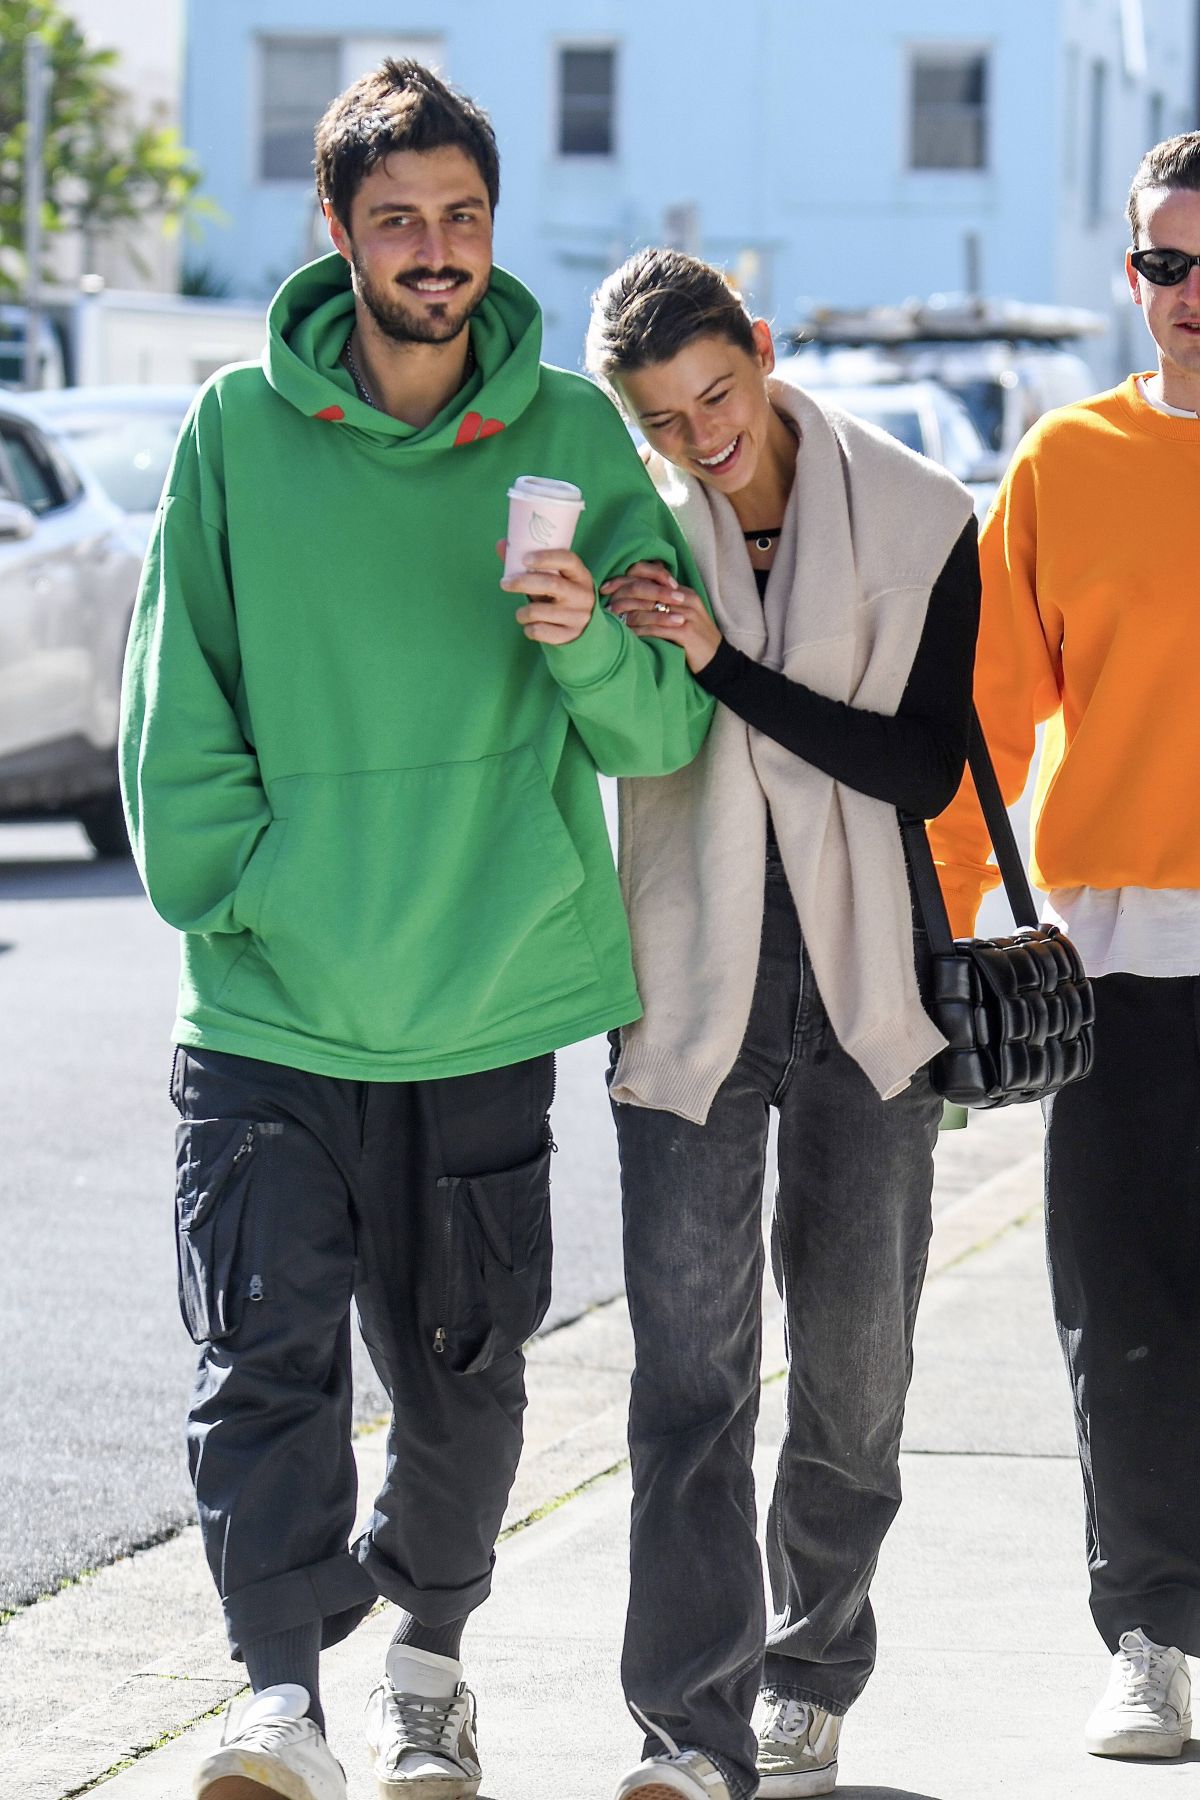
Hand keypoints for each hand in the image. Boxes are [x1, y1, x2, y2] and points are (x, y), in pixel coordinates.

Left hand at [498, 544, 596, 645]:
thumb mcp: (553, 579)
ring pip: (538, 612)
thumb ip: (528, 565)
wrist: (583, 629)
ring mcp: (578, 617)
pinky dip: (528, 629)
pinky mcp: (569, 635)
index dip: (546, 557)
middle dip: (522, 582)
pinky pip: (539, 631)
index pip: (568, 560)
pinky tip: (532, 626)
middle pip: (551, 584)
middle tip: (504, 583)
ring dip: (522, 612)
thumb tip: (501, 545)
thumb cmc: (561, 597)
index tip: (524, 559)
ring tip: (522, 613)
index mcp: (581, 575)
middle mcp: (583, 595)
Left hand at [601, 562, 721, 673]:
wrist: (718, 661)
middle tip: (604, 606)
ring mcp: (686, 615)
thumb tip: (632, 601)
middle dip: (620, 598)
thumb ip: (663, 605)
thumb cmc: (694, 640)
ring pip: (647, 610)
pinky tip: (625, 637)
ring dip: (626, 617)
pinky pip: (655, 629)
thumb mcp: (682, 617)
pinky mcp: (685, 632)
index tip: (606, 588)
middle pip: (645, 591)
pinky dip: (638, 632)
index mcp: (683, 592)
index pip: (650, 575)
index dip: (625, 579)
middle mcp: (684, 599)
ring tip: (611, 622)